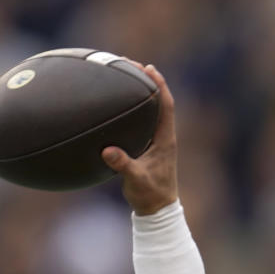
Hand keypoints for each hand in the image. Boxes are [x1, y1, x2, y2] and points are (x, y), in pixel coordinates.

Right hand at [102, 62, 178, 215]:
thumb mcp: (136, 180)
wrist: (157, 210)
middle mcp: (163, 136)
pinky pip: (141, 121)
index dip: (159, 84)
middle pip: (158, 101)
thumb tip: (108, 151)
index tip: (148, 67)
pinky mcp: (148, 147)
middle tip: (130, 63)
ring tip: (123, 75)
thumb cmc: (150, 195)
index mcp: (165, 139)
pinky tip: (116, 104)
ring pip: (150, 109)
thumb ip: (124, 166)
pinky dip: (131, 109)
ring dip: (140, 92)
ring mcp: (156, 141)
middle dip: (147, 81)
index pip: (166, 105)